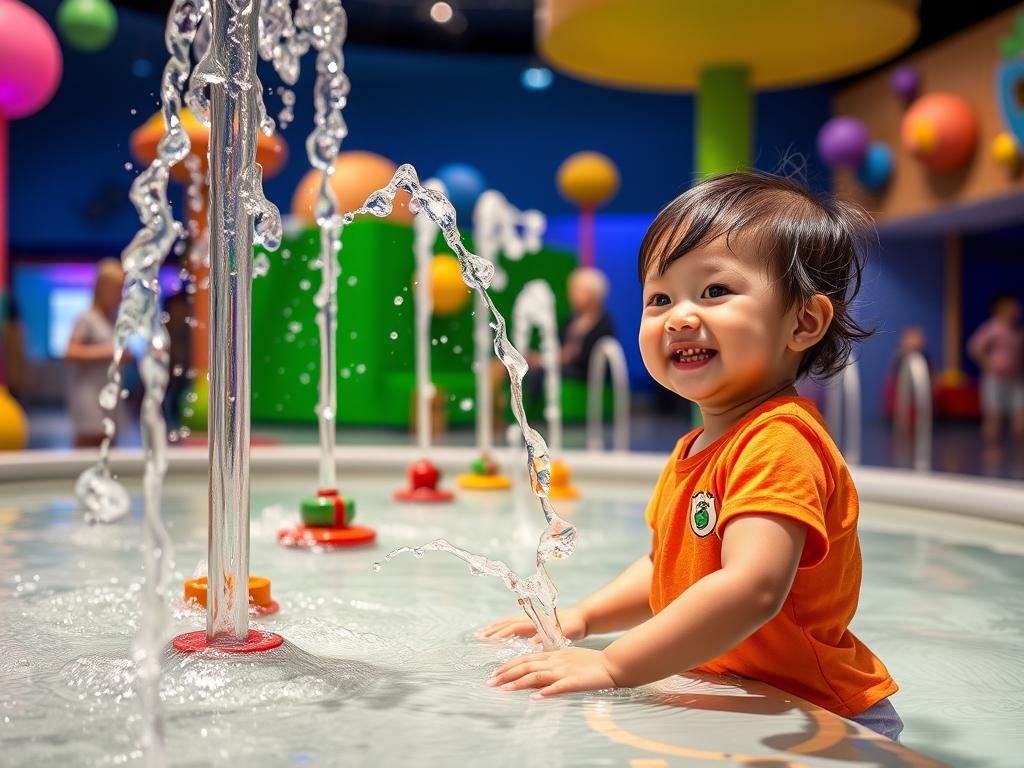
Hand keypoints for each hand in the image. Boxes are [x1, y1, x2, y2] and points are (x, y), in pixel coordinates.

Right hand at [477, 607, 587, 644]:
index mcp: (535, 622)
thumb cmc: (573, 626)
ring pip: (508, 622)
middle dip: (492, 629)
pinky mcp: (534, 624)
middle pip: (507, 623)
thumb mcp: (563, 632)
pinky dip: (503, 627)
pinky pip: (514, 624)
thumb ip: (548, 637)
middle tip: (478, 636)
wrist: (582, 618)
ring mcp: (531, 620)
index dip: (501, 633)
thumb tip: (531, 644)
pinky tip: (499, 633)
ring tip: (482, 633)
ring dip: (495, 627)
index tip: (488, 639)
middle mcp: (531, 619)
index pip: (513, 627)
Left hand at [487, 647, 620, 698]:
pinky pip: (558, 687)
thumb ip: (550, 665)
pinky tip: (535, 697)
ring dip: (519, 682)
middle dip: (506, 674)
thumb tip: (533, 676)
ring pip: (537, 675)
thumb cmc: (590, 663)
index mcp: (552, 655)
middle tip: (490, 682)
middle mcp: (555, 661)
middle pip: (526, 666)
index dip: (508, 666)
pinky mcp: (574, 681)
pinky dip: (546, 691)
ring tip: (504, 689)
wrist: (612, 664)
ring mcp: (564, 671)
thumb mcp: (566, 659)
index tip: (493, 674)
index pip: (524, 659)